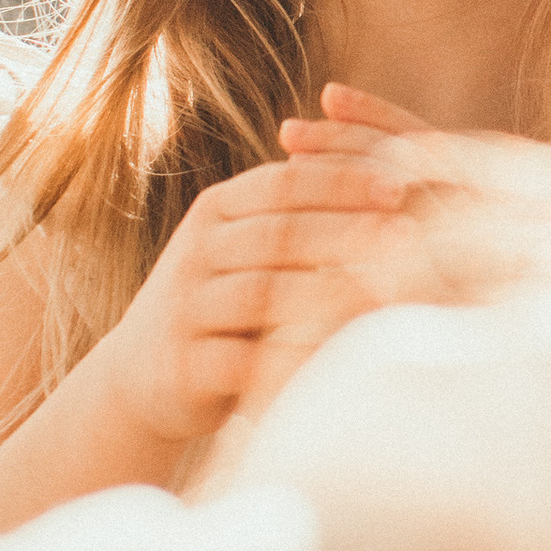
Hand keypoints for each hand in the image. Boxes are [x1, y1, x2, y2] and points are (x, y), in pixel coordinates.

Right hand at [94, 149, 418, 444]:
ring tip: (386, 295)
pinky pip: (245, 359)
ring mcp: (186, 307)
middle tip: (408, 235)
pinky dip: (292, 357)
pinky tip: (341, 357)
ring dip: (328, 292)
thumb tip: (393, 177)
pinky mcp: (185, 365)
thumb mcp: (244, 246)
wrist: (142, 373)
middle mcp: (196, 250)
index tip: (400, 185)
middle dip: (348, 231)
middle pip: (280, 233)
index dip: (343, 180)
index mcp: (216, 210)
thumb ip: (297, 213)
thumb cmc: (220, 300)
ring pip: (263, 293)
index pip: (284, 182)